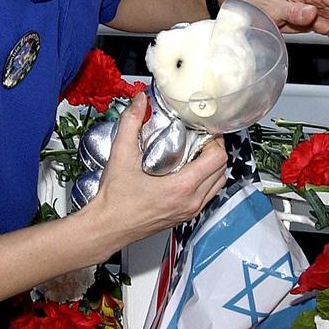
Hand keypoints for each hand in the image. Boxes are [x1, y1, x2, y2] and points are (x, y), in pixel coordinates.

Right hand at [86, 92, 228, 248]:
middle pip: (222, 170)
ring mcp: (189, 211)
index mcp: (182, 187)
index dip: (215, 140)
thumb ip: (131, 123)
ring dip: (213, 167)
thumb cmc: (114, 200)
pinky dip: (206, 181)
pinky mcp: (184, 216)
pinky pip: (207, 196)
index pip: (217, 158)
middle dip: (215, 150)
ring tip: (196, 153)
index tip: (204, 130)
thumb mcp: (121, 155)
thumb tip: (140, 101)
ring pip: (217, 184)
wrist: (107, 227)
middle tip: (200, 138)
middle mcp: (191, 201)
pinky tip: (188, 171)